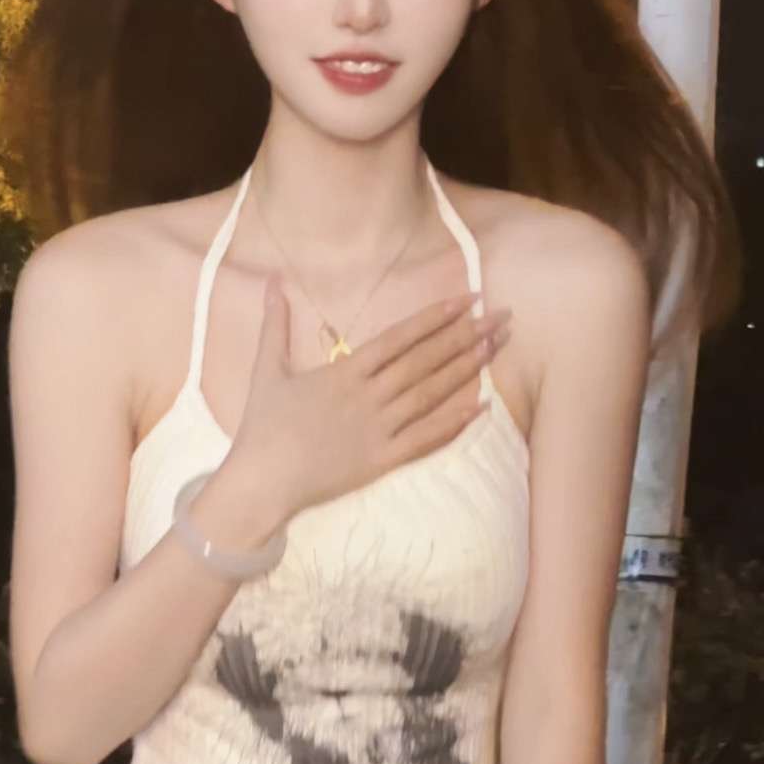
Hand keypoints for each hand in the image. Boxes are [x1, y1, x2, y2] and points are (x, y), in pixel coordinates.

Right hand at [229, 278, 511, 521]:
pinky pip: (425, 440)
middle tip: (500, 317)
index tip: (467, 300)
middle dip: (465, 336)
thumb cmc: (262, 426)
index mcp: (345, 373)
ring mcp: (379, 430)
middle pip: (425, 362)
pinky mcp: (382, 461)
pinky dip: (454, 423)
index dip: (435, 317)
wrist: (262, 481)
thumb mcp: (266, 369)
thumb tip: (273, 281)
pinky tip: (481, 407)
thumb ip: (275, 324)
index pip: (400, 338)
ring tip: (495, 348)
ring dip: (465, 370)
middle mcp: (369, 397)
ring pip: (431, 396)